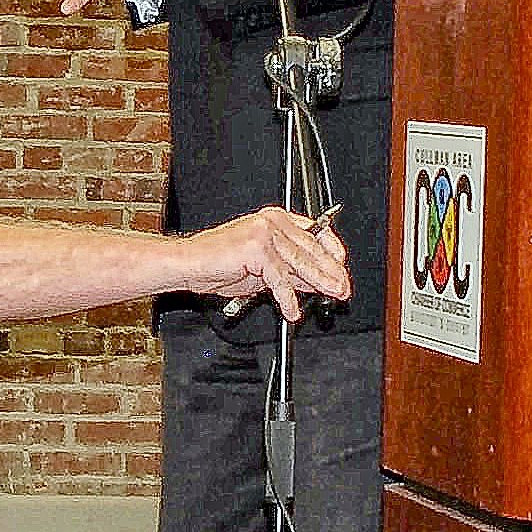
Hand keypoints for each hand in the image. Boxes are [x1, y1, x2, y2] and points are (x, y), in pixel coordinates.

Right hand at [196, 205, 350, 320]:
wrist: (188, 264)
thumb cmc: (218, 264)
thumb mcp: (263, 271)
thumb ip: (291, 273)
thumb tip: (317, 283)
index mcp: (275, 220)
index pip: (315, 234)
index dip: (333, 253)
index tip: (342, 270)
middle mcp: (272, 222)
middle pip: (312, 249)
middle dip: (331, 272)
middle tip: (343, 289)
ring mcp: (264, 233)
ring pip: (301, 262)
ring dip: (320, 282)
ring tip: (332, 295)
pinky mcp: (256, 249)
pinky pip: (280, 278)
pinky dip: (288, 298)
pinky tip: (292, 311)